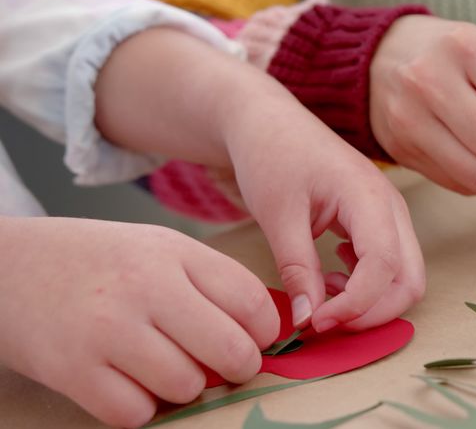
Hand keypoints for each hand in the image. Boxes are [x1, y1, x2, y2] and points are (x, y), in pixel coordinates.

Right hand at [0, 217, 278, 427]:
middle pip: (232, 350)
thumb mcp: (157, 249)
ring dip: (183, 388)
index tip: (252, 340)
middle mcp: (146, 287)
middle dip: (237, 368)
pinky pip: (137, 413)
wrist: (8, 266)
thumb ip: (210, 282)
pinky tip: (126, 383)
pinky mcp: (73, 370)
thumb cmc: (97, 262)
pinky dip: (139, 408)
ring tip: (161, 368)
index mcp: (174, 253)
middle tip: (220, 366)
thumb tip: (264, 332)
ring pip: (188, 387)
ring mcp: (108, 329)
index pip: (252, 302)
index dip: (263, 333)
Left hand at [225, 100, 425, 333]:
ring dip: (370, 302)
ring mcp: (391, 214)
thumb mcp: (276, 214)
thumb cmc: (271, 156)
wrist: (270, 123)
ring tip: (321, 295)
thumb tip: (308, 322)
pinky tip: (330, 276)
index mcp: (368, 196)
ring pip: (405, 277)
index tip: (315, 322)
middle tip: (323, 321)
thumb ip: (297, 270)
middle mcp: (391, 207)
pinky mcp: (381, 221)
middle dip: (373, 313)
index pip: (384, 266)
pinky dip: (367, 287)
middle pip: (410, 280)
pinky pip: (392, 267)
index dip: (355, 305)